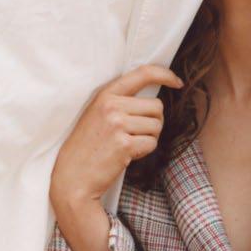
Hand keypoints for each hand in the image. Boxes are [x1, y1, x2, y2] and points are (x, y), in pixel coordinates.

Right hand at [49, 63, 183, 205]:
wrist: (72, 177)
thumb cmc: (87, 148)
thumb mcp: (97, 115)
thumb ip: (120, 103)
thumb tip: (155, 102)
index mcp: (105, 95)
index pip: (143, 74)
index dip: (165, 75)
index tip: (177, 83)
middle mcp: (111, 106)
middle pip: (157, 106)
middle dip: (152, 122)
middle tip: (134, 135)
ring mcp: (118, 124)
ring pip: (157, 126)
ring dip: (148, 138)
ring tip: (127, 145)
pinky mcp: (125, 144)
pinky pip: (152, 143)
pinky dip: (144, 152)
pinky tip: (127, 155)